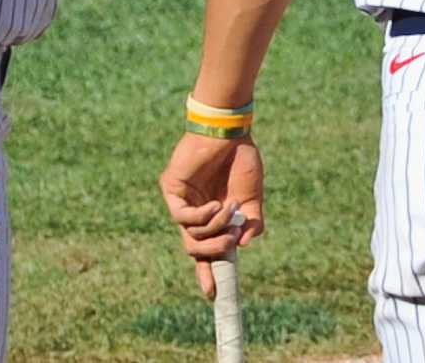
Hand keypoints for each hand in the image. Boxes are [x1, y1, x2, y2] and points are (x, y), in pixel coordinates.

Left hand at [160, 133, 263, 297]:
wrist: (231, 132)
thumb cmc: (241, 160)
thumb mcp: (252, 199)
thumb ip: (251, 224)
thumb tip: (242, 245)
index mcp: (212, 217)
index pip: (205, 250)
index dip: (207, 272)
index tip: (213, 294)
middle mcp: (194, 213)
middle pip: (193, 250)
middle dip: (212, 253)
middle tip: (229, 245)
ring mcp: (182, 202)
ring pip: (191, 235)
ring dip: (214, 228)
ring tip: (230, 209)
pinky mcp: (171, 190)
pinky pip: (182, 217)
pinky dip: (202, 217)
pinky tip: (216, 205)